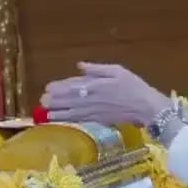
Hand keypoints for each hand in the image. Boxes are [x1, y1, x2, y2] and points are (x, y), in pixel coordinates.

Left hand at [41, 62, 171, 126]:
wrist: (145, 107)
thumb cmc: (133, 86)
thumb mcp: (117, 70)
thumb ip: (96, 69)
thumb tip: (80, 66)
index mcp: (96, 85)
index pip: (74, 86)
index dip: (60, 88)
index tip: (48, 88)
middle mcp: (92, 99)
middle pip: (69, 100)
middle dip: (55, 101)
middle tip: (42, 101)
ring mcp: (94, 111)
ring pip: (72, 112)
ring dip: (57, 113)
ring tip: (44, 113)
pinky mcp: (98, 120)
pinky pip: (79, 120)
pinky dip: (68, 120)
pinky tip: (59, 120)